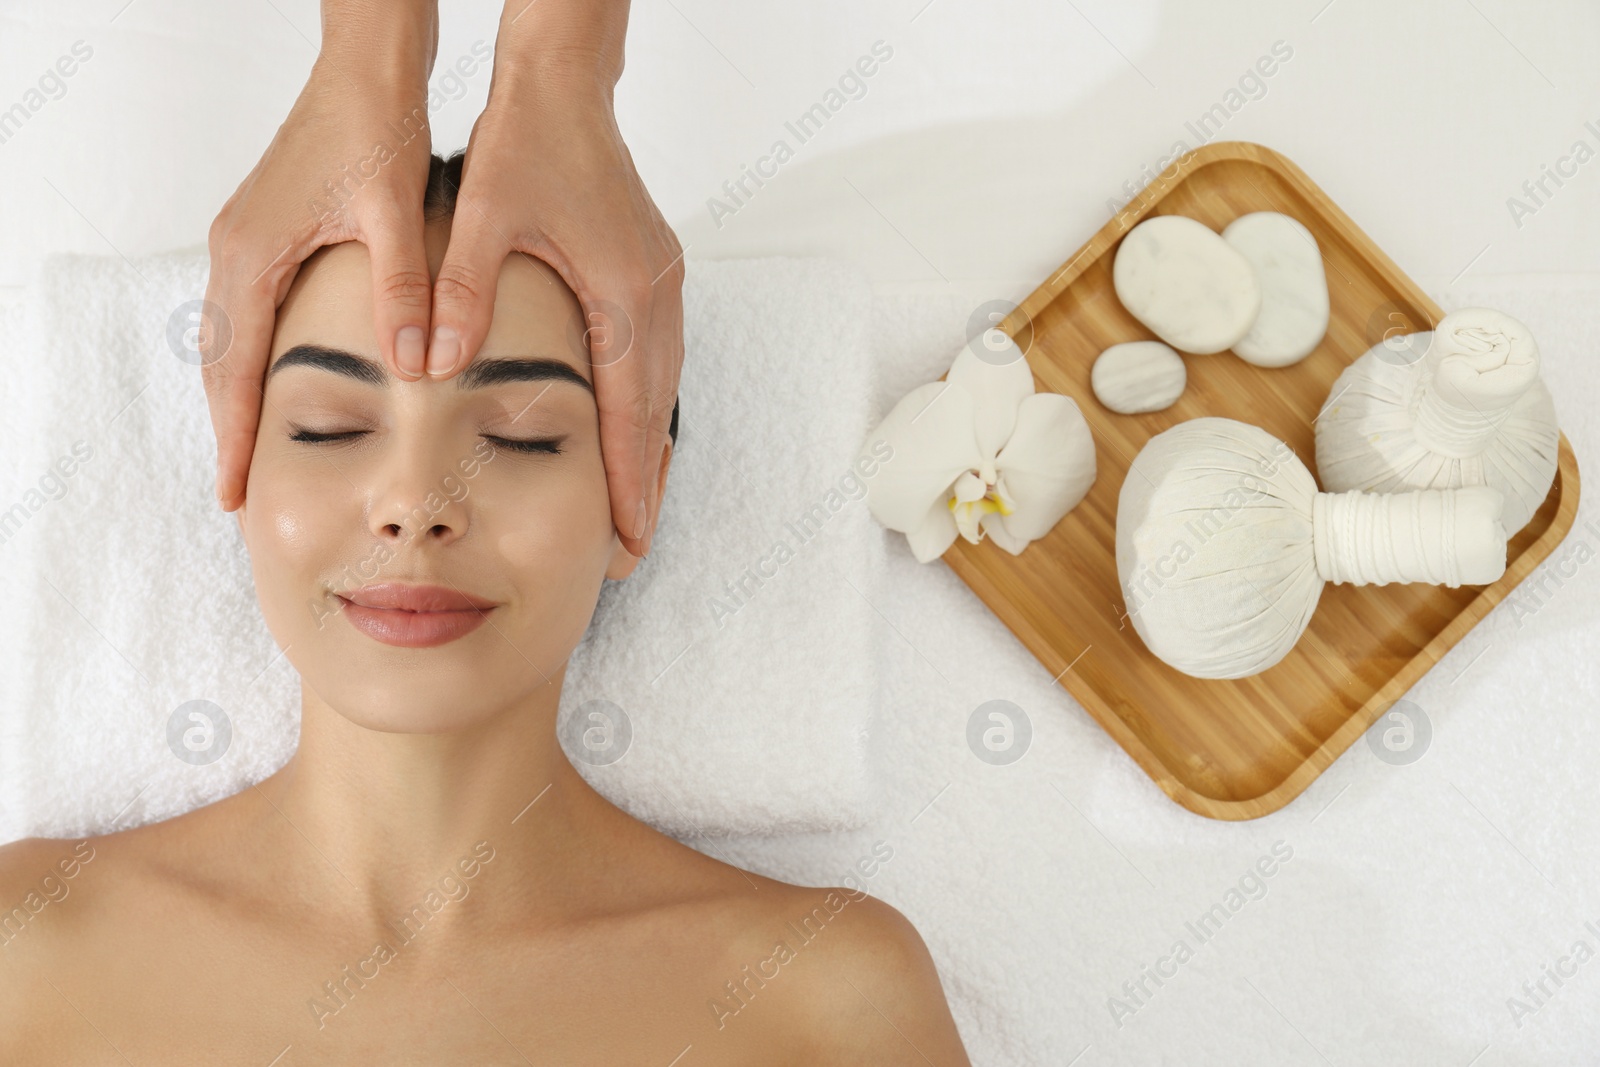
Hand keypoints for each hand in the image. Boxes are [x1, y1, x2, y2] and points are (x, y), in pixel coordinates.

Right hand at [201, 12, 436, 511]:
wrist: (366, 66)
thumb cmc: (378, 130)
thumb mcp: (394, 215)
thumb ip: (404, 291)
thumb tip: (416, 370)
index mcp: (254, 254)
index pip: (237, 369)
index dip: (237, 436)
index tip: (234, 492)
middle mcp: (235, 249)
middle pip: (220, 361)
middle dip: (228, 428)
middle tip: (238, 492)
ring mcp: (244, 237)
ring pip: (228, 338)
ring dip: (238, 396)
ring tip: (253, 453)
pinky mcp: (265, 229)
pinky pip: (246, 311)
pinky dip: (254, 357)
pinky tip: (282, 384)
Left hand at [424, 59, 683, 558]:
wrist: (562, 85)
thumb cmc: (524, 143)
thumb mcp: (480, 215)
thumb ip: (458, 293)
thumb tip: (430, 367)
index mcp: (621, 291)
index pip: (629, 410)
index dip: (626, 479)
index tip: (627, 538)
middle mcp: (654, 294)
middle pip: (659, 413)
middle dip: (644, 483)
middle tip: (632, 550)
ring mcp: (661, 283)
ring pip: (664, 389)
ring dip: (648, 450)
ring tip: (633, 508)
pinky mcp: (652, 273)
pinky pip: (657, 360)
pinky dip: (645, 407)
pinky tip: (628, 434)